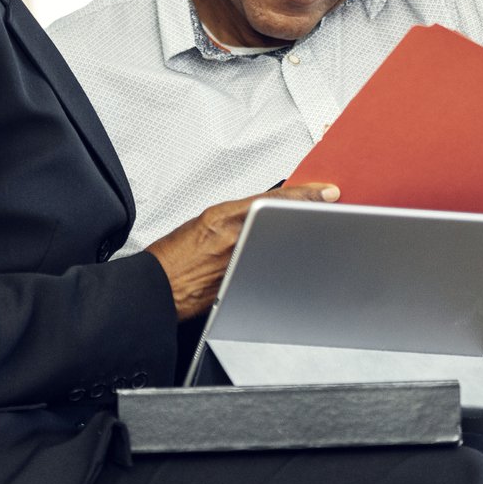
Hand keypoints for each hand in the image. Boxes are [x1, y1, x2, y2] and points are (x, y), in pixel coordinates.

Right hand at [145, 182, 338, 319]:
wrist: (155, 291)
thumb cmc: (174, 259)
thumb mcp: (205, 222)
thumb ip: (237, 216)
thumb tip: (266, 209)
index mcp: (223, 218)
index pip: (274, 199)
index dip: (305, 194)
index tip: (327, 192)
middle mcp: (234, 240)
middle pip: (284, 223)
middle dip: (307, 217)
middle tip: (326, 213)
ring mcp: (240, 265)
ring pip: (281, 247)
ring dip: (299, 240)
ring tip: (309, 236)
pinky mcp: (243, 286)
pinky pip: (272, 270)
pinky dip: (285, 263)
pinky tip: (291, 262)